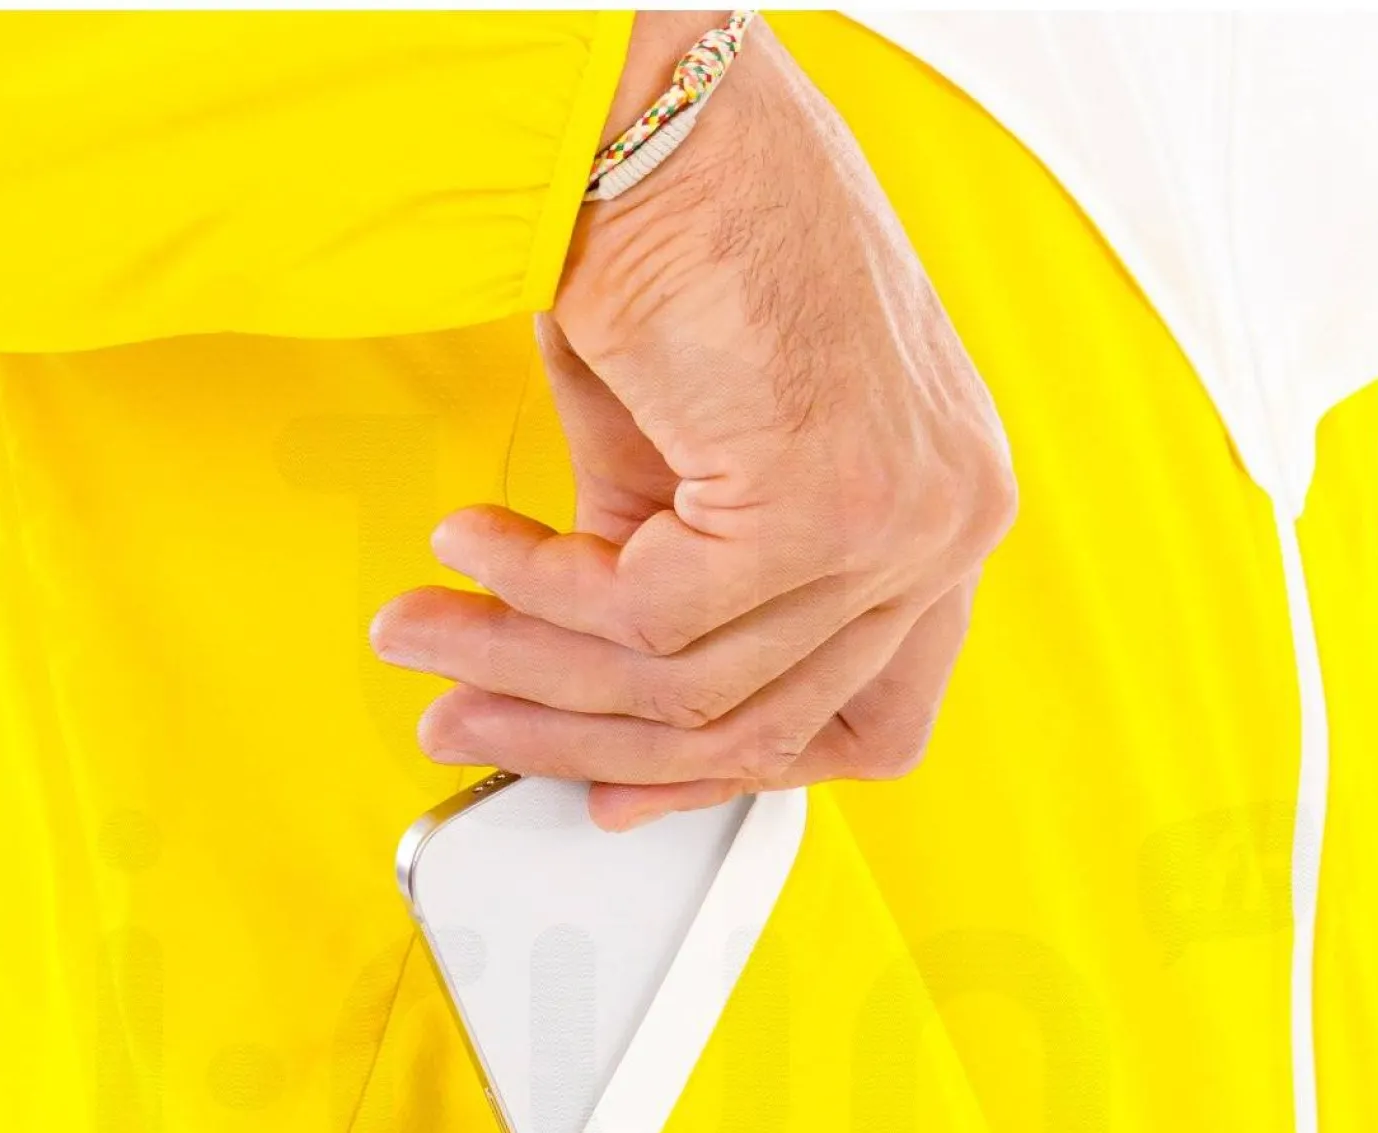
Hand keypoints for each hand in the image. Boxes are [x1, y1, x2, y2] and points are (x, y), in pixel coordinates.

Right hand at [371, 11, 1015, 826]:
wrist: (649, 101)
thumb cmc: (679, 243)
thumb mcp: (687, 470)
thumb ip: (681, 597)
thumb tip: (591, 710)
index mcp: (940, 513)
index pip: (861, 717)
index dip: (720, 777)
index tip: (613, 785)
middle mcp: (950, 522)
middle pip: (762, 724)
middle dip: (580, 735)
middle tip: (463, 721)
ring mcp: (903, 517)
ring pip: (693, 687)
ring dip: (530, 670)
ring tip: (427, 632)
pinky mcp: (824, 499)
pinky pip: (650, 619)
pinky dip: (537, 596)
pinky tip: (469, 546)